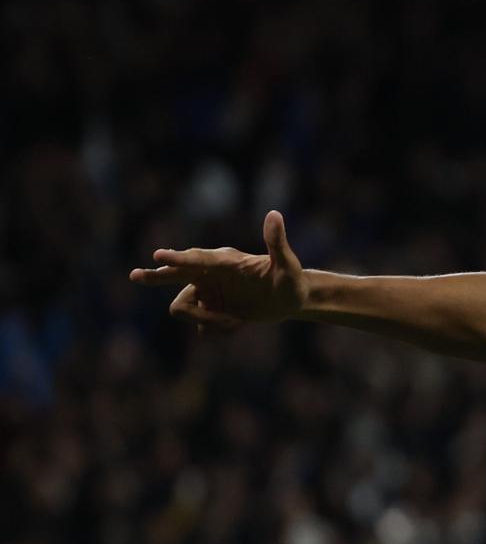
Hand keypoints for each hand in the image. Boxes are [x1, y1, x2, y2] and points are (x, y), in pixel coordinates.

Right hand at [128, 210, 307, 332]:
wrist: (291, 299)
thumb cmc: (291, 279)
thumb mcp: (287, 264)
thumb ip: (276, 242)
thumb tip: (274, 214)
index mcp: (225, 261)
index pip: (197, 259)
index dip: (179, 258)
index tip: (159, 255)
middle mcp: (210, 274)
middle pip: (174, 274)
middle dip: (156, 275)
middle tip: (135, 275)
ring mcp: (208, 292)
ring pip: (185, 307)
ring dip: (207, 320)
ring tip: (237, 323)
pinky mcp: (211, 309)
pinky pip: (200, 325)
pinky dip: (216, 329)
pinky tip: (238, 324)